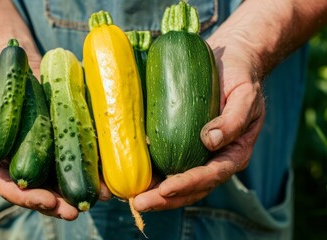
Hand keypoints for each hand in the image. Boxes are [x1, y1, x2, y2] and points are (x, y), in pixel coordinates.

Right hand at [0, 56, 111, 219]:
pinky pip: (78, 159)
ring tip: (100, 198)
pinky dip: (92, 170)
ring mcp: (48, 157)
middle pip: (42, 193)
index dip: (29, 198)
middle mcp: (26, 167)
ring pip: (63, 182)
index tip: (48, 201)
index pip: (12, 190)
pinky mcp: (64, 143)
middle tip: (76, 211)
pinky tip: (106, 178)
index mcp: (0, 166)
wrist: (20, 70)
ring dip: (81, 192)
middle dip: (59, 205)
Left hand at [133, 33, 265, 211]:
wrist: (230, 61)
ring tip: (130, 198)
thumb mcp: (245, 96)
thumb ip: (233, 119)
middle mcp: (215, 159)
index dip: (188, 185)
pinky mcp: (184, 142)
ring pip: (178, 180)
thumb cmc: (241, 78)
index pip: (210, 176)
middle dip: (165, 199)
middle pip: (191, 188)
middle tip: (138, 203)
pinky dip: (153, 172)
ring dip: (155, 193)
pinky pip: (169, 162)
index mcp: (233, 154)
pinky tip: (133, 175)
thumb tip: (210, 141)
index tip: (165, 189)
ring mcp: (199, 153)